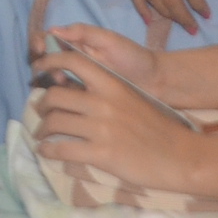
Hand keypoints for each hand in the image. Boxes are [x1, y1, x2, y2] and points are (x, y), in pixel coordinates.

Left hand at [28, 45, 198, 189]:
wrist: (179, 155)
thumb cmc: (157, 128)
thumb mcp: (131, 99)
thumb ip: (106, 92)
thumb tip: (78, 90)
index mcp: (113, 85)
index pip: (74, 61)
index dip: (49, 62)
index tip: (38, 70)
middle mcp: (104, 103)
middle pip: (55, 96)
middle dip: (41, 106)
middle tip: (40, 113)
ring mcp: (102, 128)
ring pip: (54, 123)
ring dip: (41, 130)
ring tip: (41, 135)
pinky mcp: (101, 154)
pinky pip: (62, 150)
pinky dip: (48, 151)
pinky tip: (46, 152)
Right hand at [43, 22, 162, 88]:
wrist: (155, 84)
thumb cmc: (134, 57)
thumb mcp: (109, 40)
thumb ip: (83, 32)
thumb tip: (53, 30)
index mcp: (77, 42)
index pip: (48, 38)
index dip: (39, 42)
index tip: (41, 49)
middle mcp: (73, 60)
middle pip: (44, 58)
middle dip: (42, 63)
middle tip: (55, 72)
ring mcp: (77, 79)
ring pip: (50, 78)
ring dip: (50, 80)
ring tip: (63, 83)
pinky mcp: (83, 98)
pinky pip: (63, 96)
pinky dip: (59, 96)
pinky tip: (67, 98)